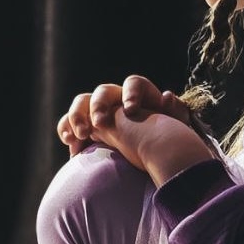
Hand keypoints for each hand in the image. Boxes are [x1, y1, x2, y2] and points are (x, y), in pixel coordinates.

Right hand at [57, 75, 191, 156]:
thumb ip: (175, 111)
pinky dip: (67, 129)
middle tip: (100, 124)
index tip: (130, 111)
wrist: (153, 160)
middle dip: (99, 105)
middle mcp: (119, 100)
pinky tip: (70, 142)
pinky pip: (70, 122)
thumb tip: (166, 96)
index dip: (131, 93)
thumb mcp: (177, 127)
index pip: (135, 83)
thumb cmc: (166, 142)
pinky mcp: (88, 128)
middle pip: (104, 91)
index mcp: (141, 96)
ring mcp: (101, 112)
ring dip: (78, 116)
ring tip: (82, 135)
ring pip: (82, 103)